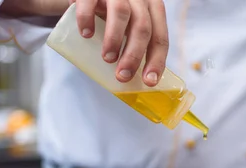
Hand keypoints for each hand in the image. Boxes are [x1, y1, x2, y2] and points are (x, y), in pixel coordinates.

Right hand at [0, 0, 168, 86]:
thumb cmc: (111, 11)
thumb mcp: (129, 22)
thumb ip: (135, 41)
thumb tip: (136, 77)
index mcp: (151, 8)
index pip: (160, 37)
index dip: (156, 60)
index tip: (149, 81)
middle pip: (142, 27)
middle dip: (134, 55)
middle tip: (123, 75)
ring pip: (121, 13)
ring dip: (115, 40)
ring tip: (107, 59)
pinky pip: (90, 2)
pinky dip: (87, 19)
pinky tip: (86, 34)